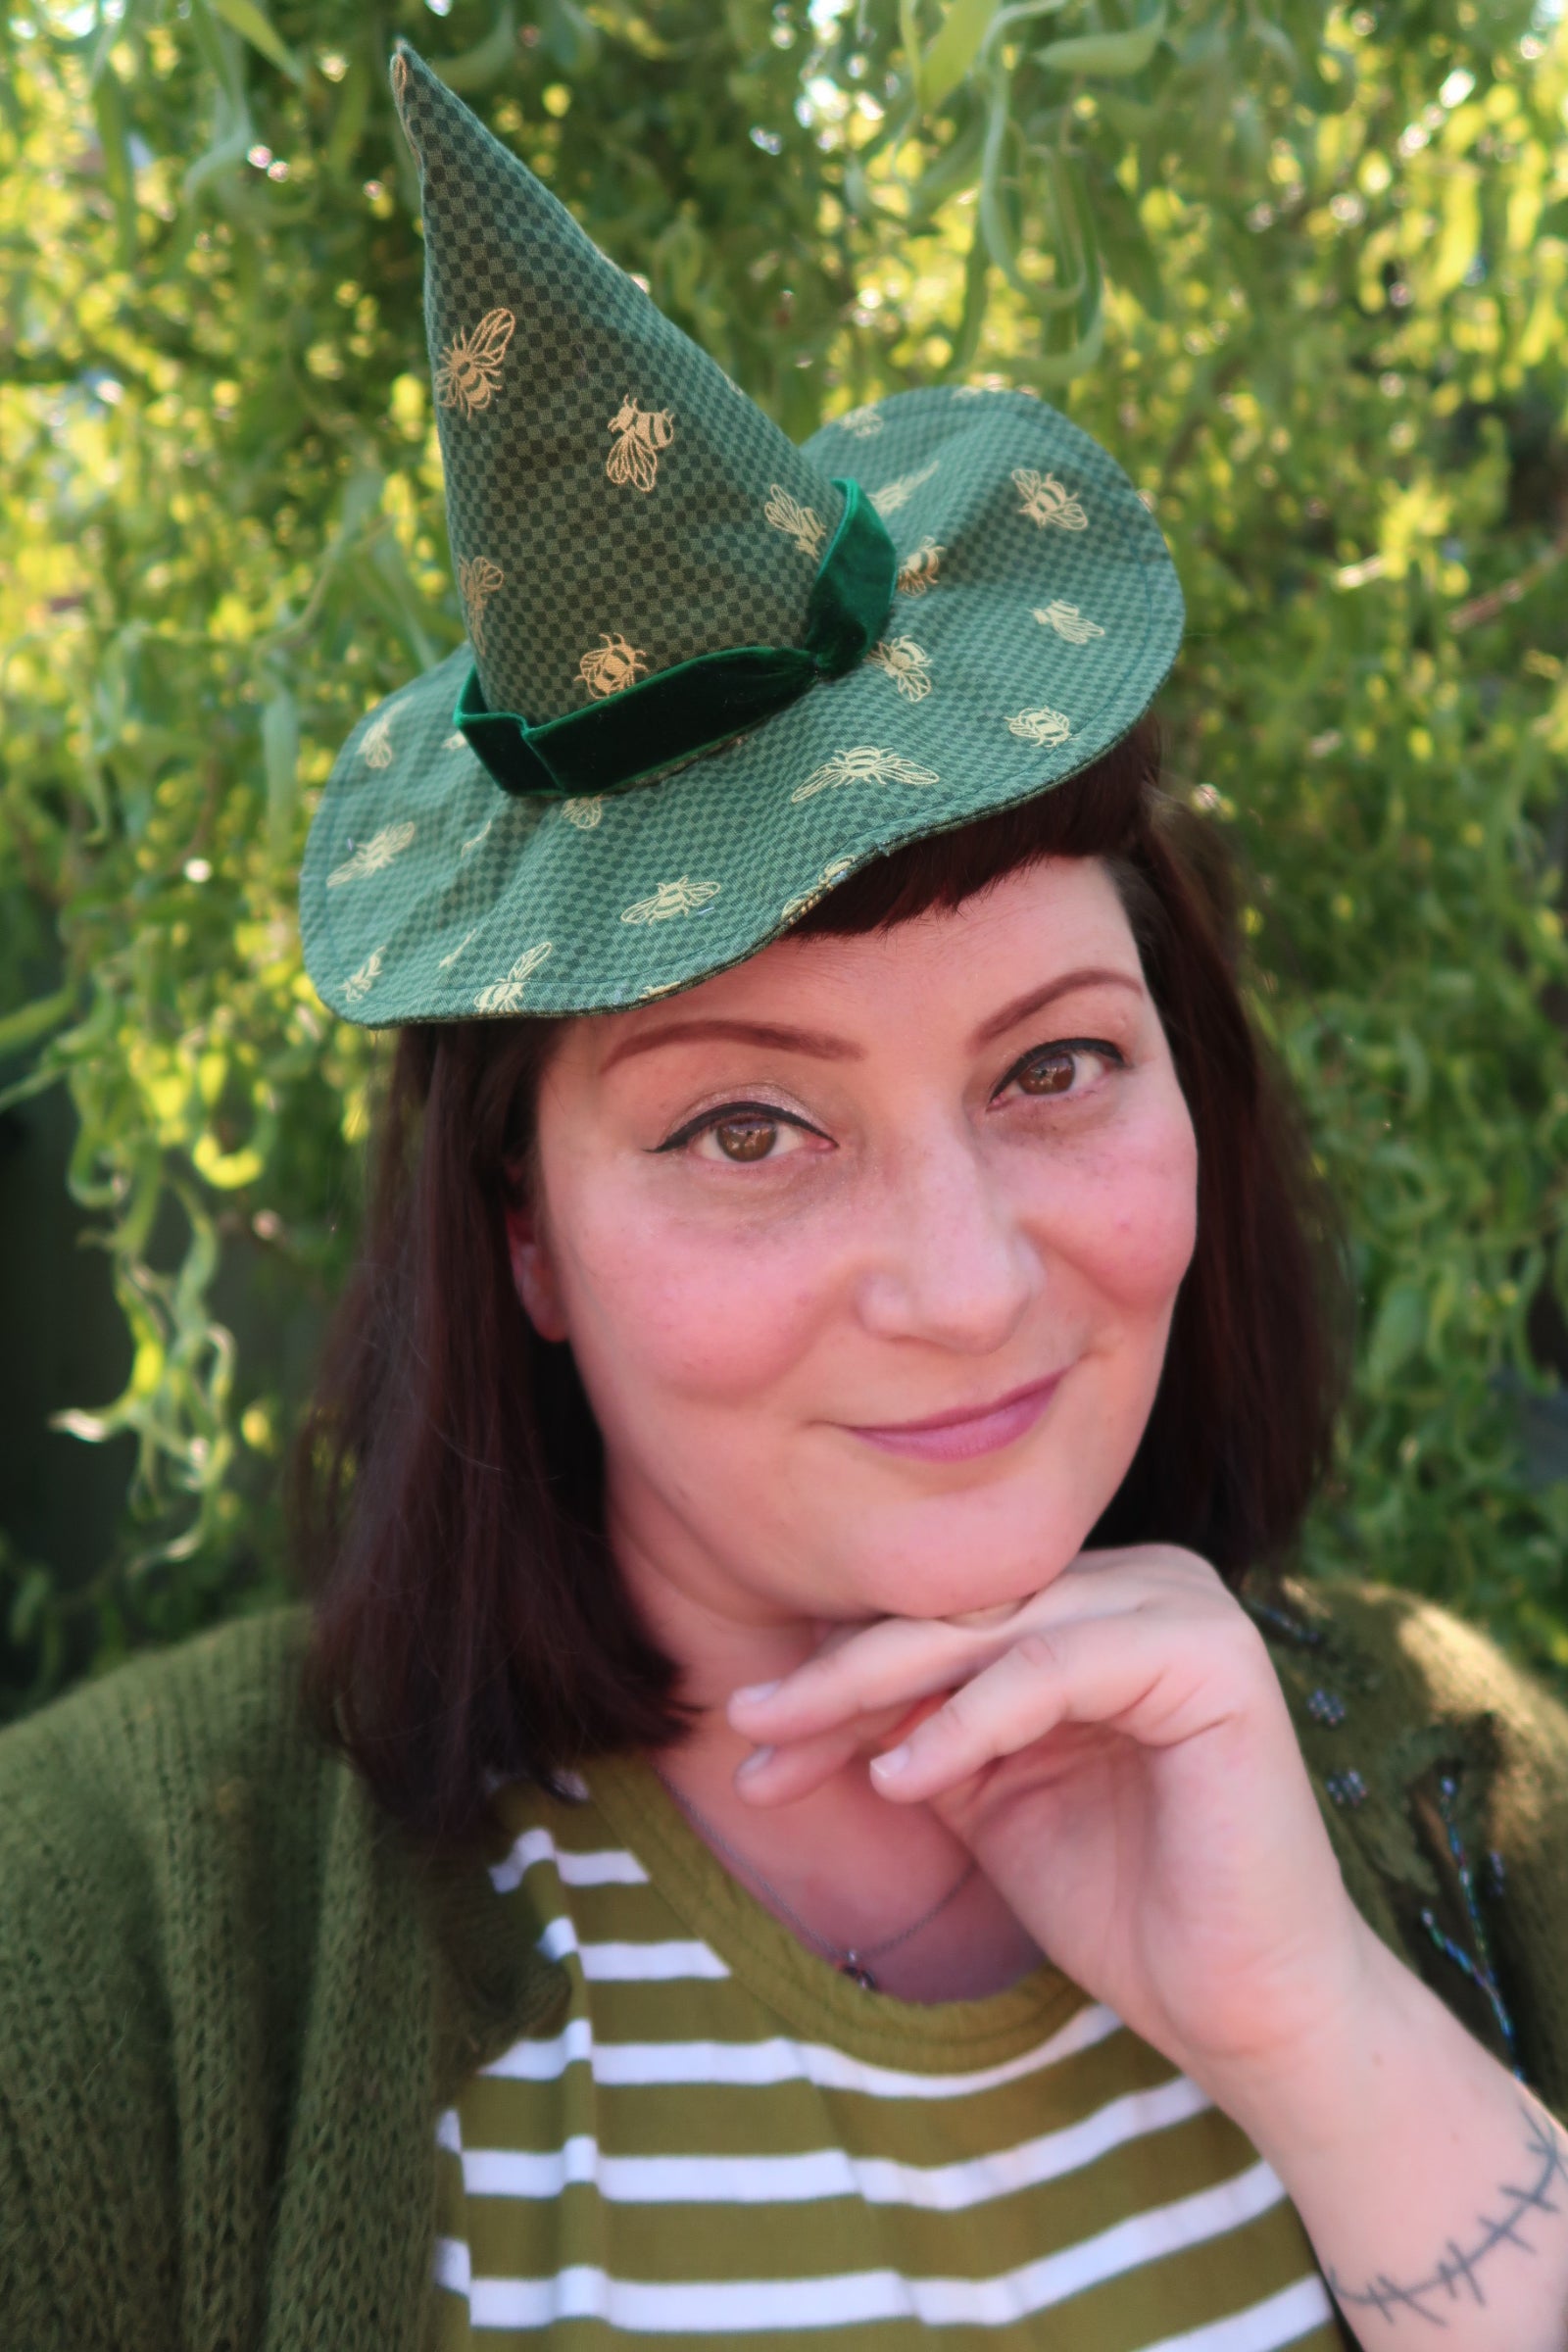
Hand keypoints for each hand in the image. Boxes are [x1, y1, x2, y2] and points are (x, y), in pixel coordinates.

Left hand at [728, 1545, 1375, 2111]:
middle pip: (956, 1610)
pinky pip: (1052, 1667)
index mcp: (1095, 1601)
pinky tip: (895, 1776)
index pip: (944, 1614)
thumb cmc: (1121, 1903)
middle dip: (837, 1675)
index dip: (839, 1671)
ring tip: (785, 1747)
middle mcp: (1141, 1582)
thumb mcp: (985, 1794)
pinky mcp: (1210, 1652)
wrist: (1243, 2008)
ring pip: (990, 1627)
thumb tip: (788, 1687)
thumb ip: (915, 1722)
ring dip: (872, 1689)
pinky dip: (963, 1721)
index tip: (749, 1737)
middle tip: (748, 1726)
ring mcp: (1182, 1604)